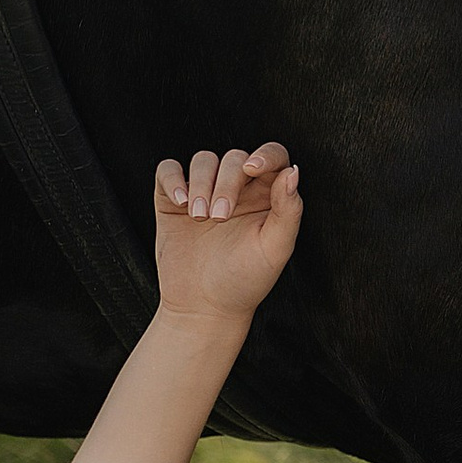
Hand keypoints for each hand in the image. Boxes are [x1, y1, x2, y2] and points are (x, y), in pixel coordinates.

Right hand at [152, 143, 301, 330]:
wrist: (204, 308)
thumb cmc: (244, 282)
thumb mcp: (275, 249)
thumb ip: (289, 210)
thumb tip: (293, 172)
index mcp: (268, 196)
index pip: (273, 156)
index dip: (265, 154)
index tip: (252, 169)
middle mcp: (238, 190)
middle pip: (234, 158)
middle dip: (226, 183)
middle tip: (219, 218)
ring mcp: (204, 192)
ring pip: (203, 160)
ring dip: (200, 184)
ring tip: (200, 218)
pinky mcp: (172, 201)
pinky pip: (168, 170)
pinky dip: (172, 179)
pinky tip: (180, 201)